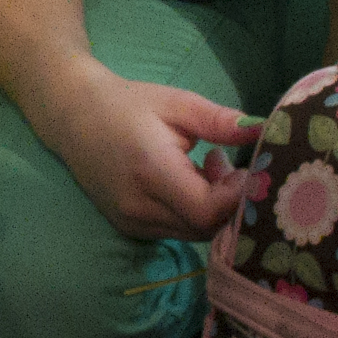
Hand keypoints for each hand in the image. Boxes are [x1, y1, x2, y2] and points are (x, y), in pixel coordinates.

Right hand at [30, 66, 255, 242]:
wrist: (72, 116)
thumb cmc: (128, 104)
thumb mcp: (177, 103)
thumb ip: (221, 122)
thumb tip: (265, 130)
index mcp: (151, 171)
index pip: (207, 209)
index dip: (237, 196)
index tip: (248, 167)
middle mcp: (139, 206)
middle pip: (206, 227)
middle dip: (230, 202)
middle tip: (228, 163)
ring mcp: (132, 222)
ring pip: (194, 234)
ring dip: (213, 209)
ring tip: (207, 167)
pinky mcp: (131, 228)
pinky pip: (177, 231)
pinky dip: (194, 213)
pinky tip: (188, 181)